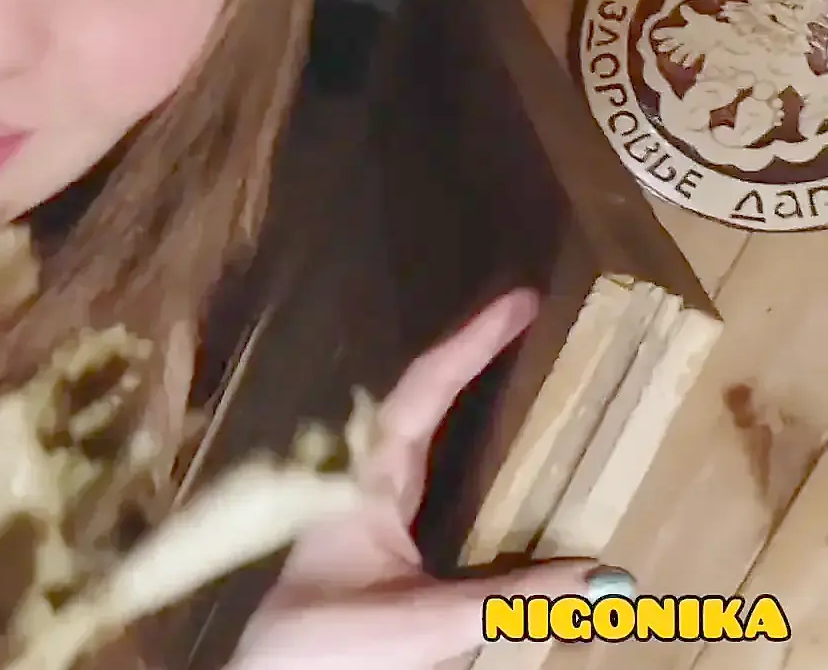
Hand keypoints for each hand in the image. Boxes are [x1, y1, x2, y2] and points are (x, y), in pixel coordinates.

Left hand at [227, 290, 634, 668]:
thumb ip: (511, 599)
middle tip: (529, 316)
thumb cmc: (329, 644)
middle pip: (422, 398)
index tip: (519, 300)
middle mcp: (361, 479)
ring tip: (518, 361)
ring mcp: (363, 505)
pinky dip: (461, 445)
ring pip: (419, 431)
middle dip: (474, 356)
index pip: (422, 390)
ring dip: (465, 395)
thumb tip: (604, 577)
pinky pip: (424, 470)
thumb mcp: (427, 622)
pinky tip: (491, 450)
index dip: (471, 342)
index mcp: (364, 479)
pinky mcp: (371, 539)